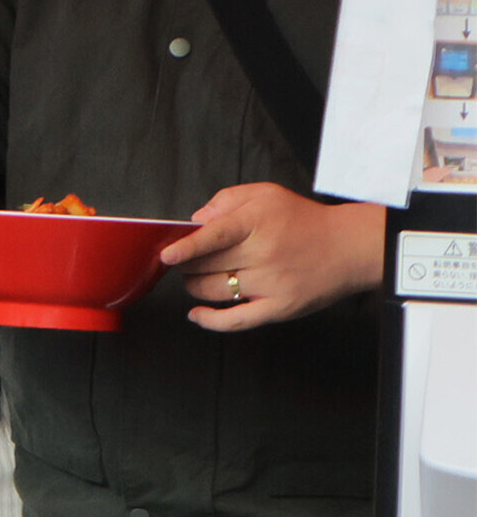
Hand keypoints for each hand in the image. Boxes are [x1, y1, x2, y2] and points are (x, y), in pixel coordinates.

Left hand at [167, 184, 388, 329]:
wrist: (351, 246)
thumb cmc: (305, 220)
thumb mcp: (267, 195)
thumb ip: (226, 200)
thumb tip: (195, 221)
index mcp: (257, 224)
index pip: (213, 237)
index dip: (185, 247)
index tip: (166, 255)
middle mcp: (264, 254)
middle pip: (206, 265)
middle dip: (187, 264)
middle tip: (185, 260)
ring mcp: (272, 284)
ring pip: (214, 291)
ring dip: (195, 286)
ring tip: (197, 277)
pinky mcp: (279, 308)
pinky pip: (236, 321)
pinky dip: (210, 321)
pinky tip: (197, 315)